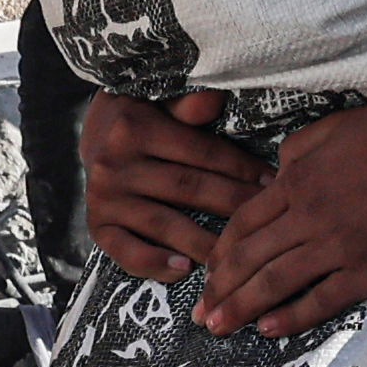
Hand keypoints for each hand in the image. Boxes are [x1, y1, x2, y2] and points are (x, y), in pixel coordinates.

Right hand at [81, 86, 269, 282]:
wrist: (94, 134)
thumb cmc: (144, 116)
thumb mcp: (161, 99)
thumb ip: (188, 103)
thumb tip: (215, 98)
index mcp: (136, 128)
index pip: (200, 153)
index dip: (240, 168)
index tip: (272, 182)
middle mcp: (115, 164)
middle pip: (187, 189)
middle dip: (233, 204)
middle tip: (267, 219)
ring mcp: (104, 198)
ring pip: (163, 224)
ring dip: (204, 241)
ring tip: (237, 253)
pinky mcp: (96, 226)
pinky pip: (126, 251)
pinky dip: (154, 263)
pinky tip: (184, 268)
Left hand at [195, 71, 366, 334]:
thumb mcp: (330, 128)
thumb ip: (293, 155)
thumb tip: (273, 180)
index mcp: (297, 181)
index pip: (241, 225)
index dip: (219, 254)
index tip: (205, 275)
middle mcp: (310, 216)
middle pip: (248, 260)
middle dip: (217, 291)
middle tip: (197, 316)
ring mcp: (341, 245)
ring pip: (275, 283)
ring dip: (241, 309)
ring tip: (217, 329)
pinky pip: (323, 299)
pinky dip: (291, 317)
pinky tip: (269, 329)